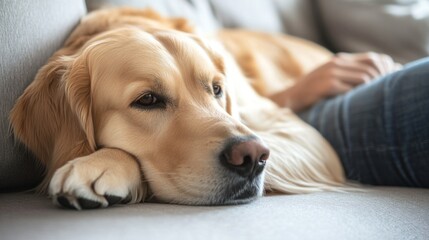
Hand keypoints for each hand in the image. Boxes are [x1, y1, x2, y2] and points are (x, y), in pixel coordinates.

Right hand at [270, 52, 401, 111]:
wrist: (288, 99)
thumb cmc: (312, 94)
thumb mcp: (330, 80)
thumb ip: (348, 76)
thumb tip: (376, 80)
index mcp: (339, 60)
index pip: (372, 58)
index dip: (384, 70)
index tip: (387, 85)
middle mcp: (335, 62)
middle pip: (372, 67)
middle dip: (382, 81)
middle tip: (384, 97)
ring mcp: (330, 73)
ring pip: (365, 78)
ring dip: (372, 91)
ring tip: (372, 103)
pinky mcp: (326, 85)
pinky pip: (351, 90)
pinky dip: (358, 98)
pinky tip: (357, 107)